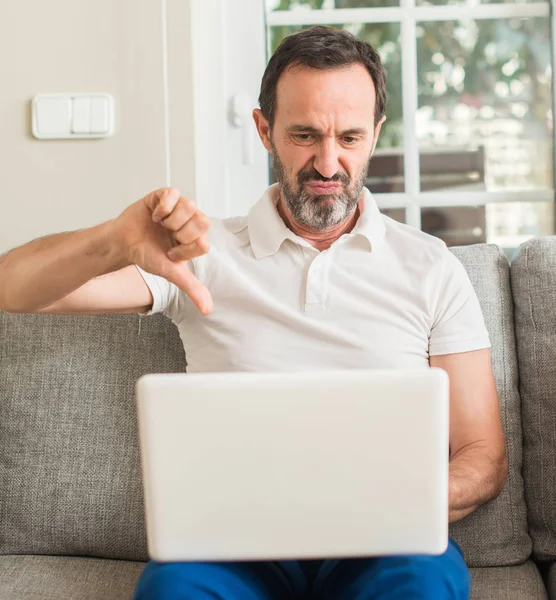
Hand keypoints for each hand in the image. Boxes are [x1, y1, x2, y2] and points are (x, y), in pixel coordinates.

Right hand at [113, 187, 212, 314]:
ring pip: (189, 206)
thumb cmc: (147, 256)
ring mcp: (180, 205)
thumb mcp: (171, 273)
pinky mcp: (165, 194)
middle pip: (202, 221)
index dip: (184, 250)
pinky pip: (173, 194)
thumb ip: (191, 288)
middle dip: (180, 233)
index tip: (170, 253)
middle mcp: (192, 220)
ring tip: (159, 225)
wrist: (122, 244)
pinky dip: (161, 207)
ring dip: (169, 220)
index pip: (204, 243)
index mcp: (197, 238)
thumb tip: (207, 310)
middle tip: (167, 237)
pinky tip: (154, 215)